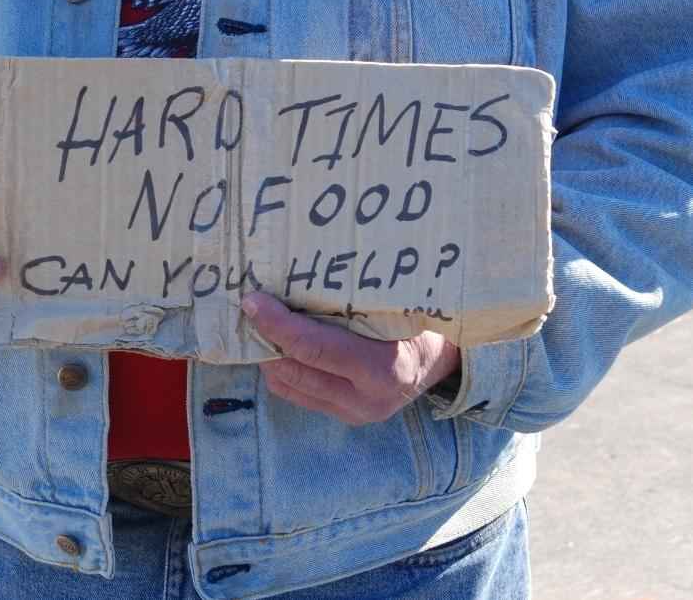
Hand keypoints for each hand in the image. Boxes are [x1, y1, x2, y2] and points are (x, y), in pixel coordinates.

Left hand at [241, 292, 460, 425]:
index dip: (278, 324)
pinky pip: (297, 395)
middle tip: (249, 308)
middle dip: (264, 339)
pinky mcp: (344, 417)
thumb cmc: (420, 322)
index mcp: (383, 369)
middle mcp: (366, 399)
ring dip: (268, 355)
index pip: (315, 348)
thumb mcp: (396, 306)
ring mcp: (354, 413)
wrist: (443, 362)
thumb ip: (353, 301)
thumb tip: (297, 274)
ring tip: (260, 324)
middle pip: (294, 370)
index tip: (253, 301)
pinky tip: (278, 344)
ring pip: (288, 386)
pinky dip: (281, 369)